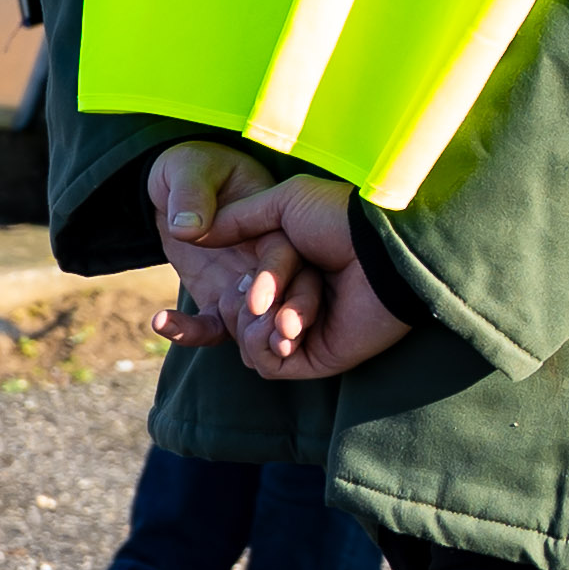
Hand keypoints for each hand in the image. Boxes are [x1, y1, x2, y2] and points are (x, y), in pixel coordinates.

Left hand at [147, 140, 287, 356]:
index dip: (276, 277)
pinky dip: (190, 332)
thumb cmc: (193, 167)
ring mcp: (247, 285)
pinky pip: (213, 326)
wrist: (174, 187)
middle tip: (265, 347)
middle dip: (275, 323)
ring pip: (256, 323)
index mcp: (274, 223)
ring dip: (243, 341)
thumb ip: (192, 193)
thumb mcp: (190, 169)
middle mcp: (267, 260)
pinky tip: (159, 322)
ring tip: (202, 338)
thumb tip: (188, 227)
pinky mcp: (220, 301)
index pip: (285, 254)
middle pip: (284, 297)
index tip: (259, 302)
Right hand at [196, 171, 414, 383]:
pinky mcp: (318, 357)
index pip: (240, 292)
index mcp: (290, 269)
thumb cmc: (340, 220)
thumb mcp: (283, 204)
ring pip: (251, 343)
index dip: (232, 287)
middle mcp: (297, 301)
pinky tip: (284, 327)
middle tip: (260, 294)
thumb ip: (238, 219)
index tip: (237, 279)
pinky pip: (270, 366)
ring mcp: (307, 332)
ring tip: (278, 311)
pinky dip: (265, 347)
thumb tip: (188, 231)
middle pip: (241, 317)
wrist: (380, 248)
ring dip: (256, 324)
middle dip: (246, 304)